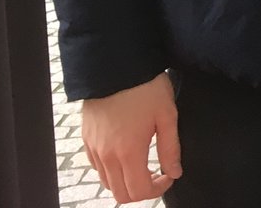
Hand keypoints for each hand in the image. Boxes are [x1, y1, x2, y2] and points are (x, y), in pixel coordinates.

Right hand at [81, 72, 180, 202]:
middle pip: (120, 194)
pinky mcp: (86, 139)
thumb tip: (175, 172)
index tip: (168, 176)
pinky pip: (96, 167)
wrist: (116, 65)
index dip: (157, 190)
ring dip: (125, 182)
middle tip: (156, 174)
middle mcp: (107, 155)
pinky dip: (111, 171)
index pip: (139, 191)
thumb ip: (170, 148)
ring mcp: (93, 148)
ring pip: (107, 183)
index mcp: (129, 151)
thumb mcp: (167, 115)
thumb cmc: (145, 87)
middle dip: (141, 190)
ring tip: (142, 164)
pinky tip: (125, 154)